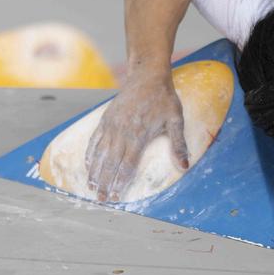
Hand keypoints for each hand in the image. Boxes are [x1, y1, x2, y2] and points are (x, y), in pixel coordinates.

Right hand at [85, 71, 188, 201]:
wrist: (147, 75)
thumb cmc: (164, 98)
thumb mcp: (176, 120)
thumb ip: (179, 144)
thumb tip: (185, 166)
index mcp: (139, 135)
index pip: (127, 164)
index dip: (120, 181)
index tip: (116, 196)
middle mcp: (121, 132)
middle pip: (110, 163)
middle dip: (104, 182)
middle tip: (100, 198)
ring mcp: (111, 125)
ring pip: (100, 153)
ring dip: (94, 171)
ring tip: (90, 187)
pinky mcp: (105, 118)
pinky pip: (94, 139)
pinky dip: (90, 154)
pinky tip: (88, 165)